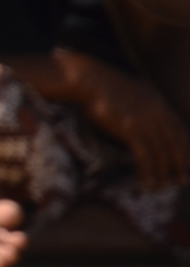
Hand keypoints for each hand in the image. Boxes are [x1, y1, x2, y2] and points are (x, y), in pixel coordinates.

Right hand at [61, 52, 189, 190]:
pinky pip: (145, 156)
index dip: (185, 149)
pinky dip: (148, 172)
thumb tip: (142, 112)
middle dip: (180, 164)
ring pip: (161, 153)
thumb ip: (143, 102)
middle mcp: (157, 113)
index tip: (186, 164)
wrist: (87, 79)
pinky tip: (147, 183)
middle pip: (174, 144)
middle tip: (181, 181)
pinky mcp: (130, 129)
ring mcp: (144, 121)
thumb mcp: (131, 91)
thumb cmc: (103, 85)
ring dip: (163, 173)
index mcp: (159, 103)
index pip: (179, 130)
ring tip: (161, 187)